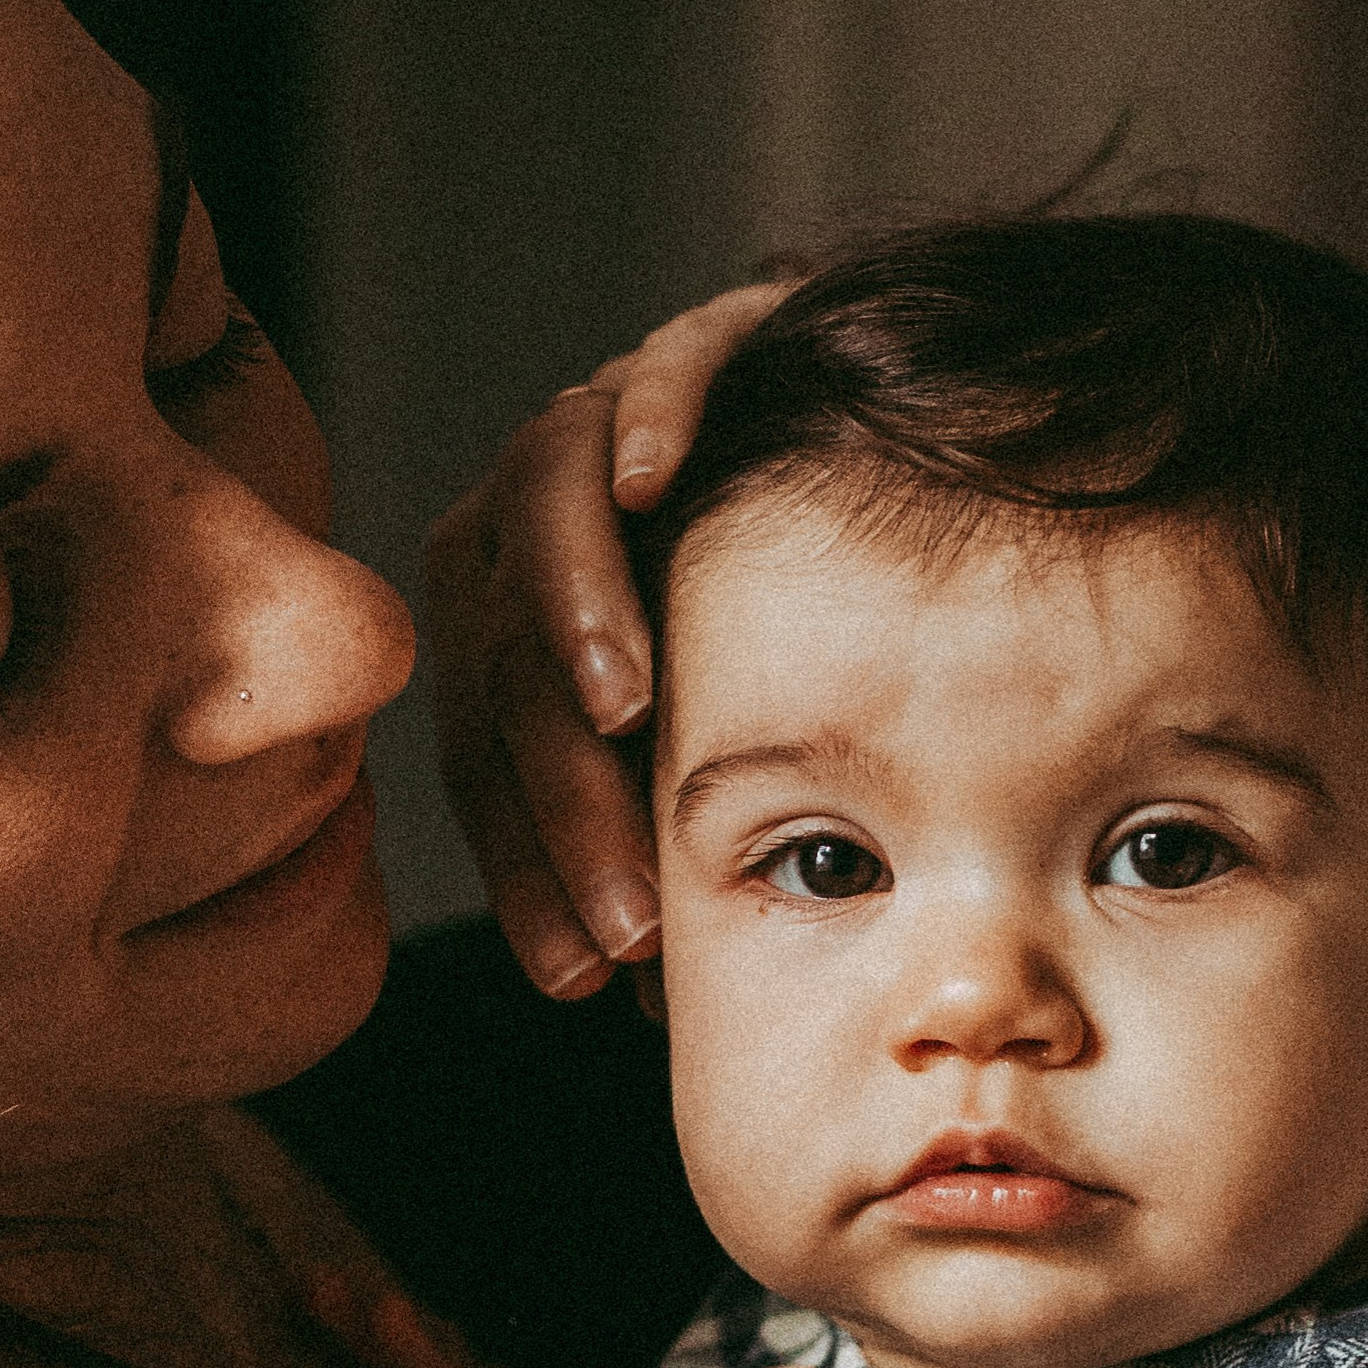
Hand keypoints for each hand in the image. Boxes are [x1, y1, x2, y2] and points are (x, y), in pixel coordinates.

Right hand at [310, 1271, 647, 1367]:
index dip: (419, 1363)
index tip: (383, 1313)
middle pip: (437, 1363)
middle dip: (373, 1325)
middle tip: (311, 1283)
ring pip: (442, 1352)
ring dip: (384, 1322)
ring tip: (322, 1286)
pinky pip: (444, 1360)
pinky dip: (407, 1336)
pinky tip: (374, 1318)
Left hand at [425, 284, 791, 999]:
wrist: (885, 461)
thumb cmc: (797, 656)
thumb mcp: (715, 776)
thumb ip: (667, 853)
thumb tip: (644, 1013)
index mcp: (505, 646)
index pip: (482, 762)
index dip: (526, 875)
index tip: (578, 978)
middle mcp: (523, 540)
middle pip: (508, 663)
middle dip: (566, 804)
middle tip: (630, 918)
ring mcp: (598, 440)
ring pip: (546, 516)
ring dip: (578, 613)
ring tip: (626, 703)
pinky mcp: (695, 354)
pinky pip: (649, 373)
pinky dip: (646, 415)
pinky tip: (654, 479)